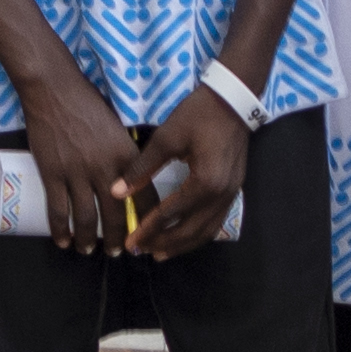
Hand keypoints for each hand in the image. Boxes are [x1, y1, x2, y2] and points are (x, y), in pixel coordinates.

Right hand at [17, 70, 148, 251]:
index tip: (148, 236)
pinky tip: (63, 241)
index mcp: (126, 156)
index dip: (148, 221)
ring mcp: (76, 173)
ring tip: (89, 250)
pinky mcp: (52, 173)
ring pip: (86, 218)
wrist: (53, 90)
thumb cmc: (88, 104)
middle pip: (115, 216)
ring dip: (88, 240)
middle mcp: (105, 169)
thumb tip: (129, 180)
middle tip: (117, 252)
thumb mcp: (117, 129)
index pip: (146, 197)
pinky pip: (58, 210)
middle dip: (117, 239)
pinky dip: (61, 230)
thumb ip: (124, 155)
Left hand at [124, 88, 255, 256]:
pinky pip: (216, 221)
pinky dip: (198, 234)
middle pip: (191, 230)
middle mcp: (222, 194)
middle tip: (140, 251)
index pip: (172, 214)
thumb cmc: (199, 114)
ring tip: (159, 253)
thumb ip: (142, 168)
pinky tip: (183, 238)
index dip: (149, 229)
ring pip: (206, 231)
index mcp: (205, 182)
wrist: (234, 99)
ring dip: (182, 244)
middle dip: (164, 243)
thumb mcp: (166, 138)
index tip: (131, 241)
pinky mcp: (233, 190)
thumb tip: (116, 192)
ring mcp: (231, 194)